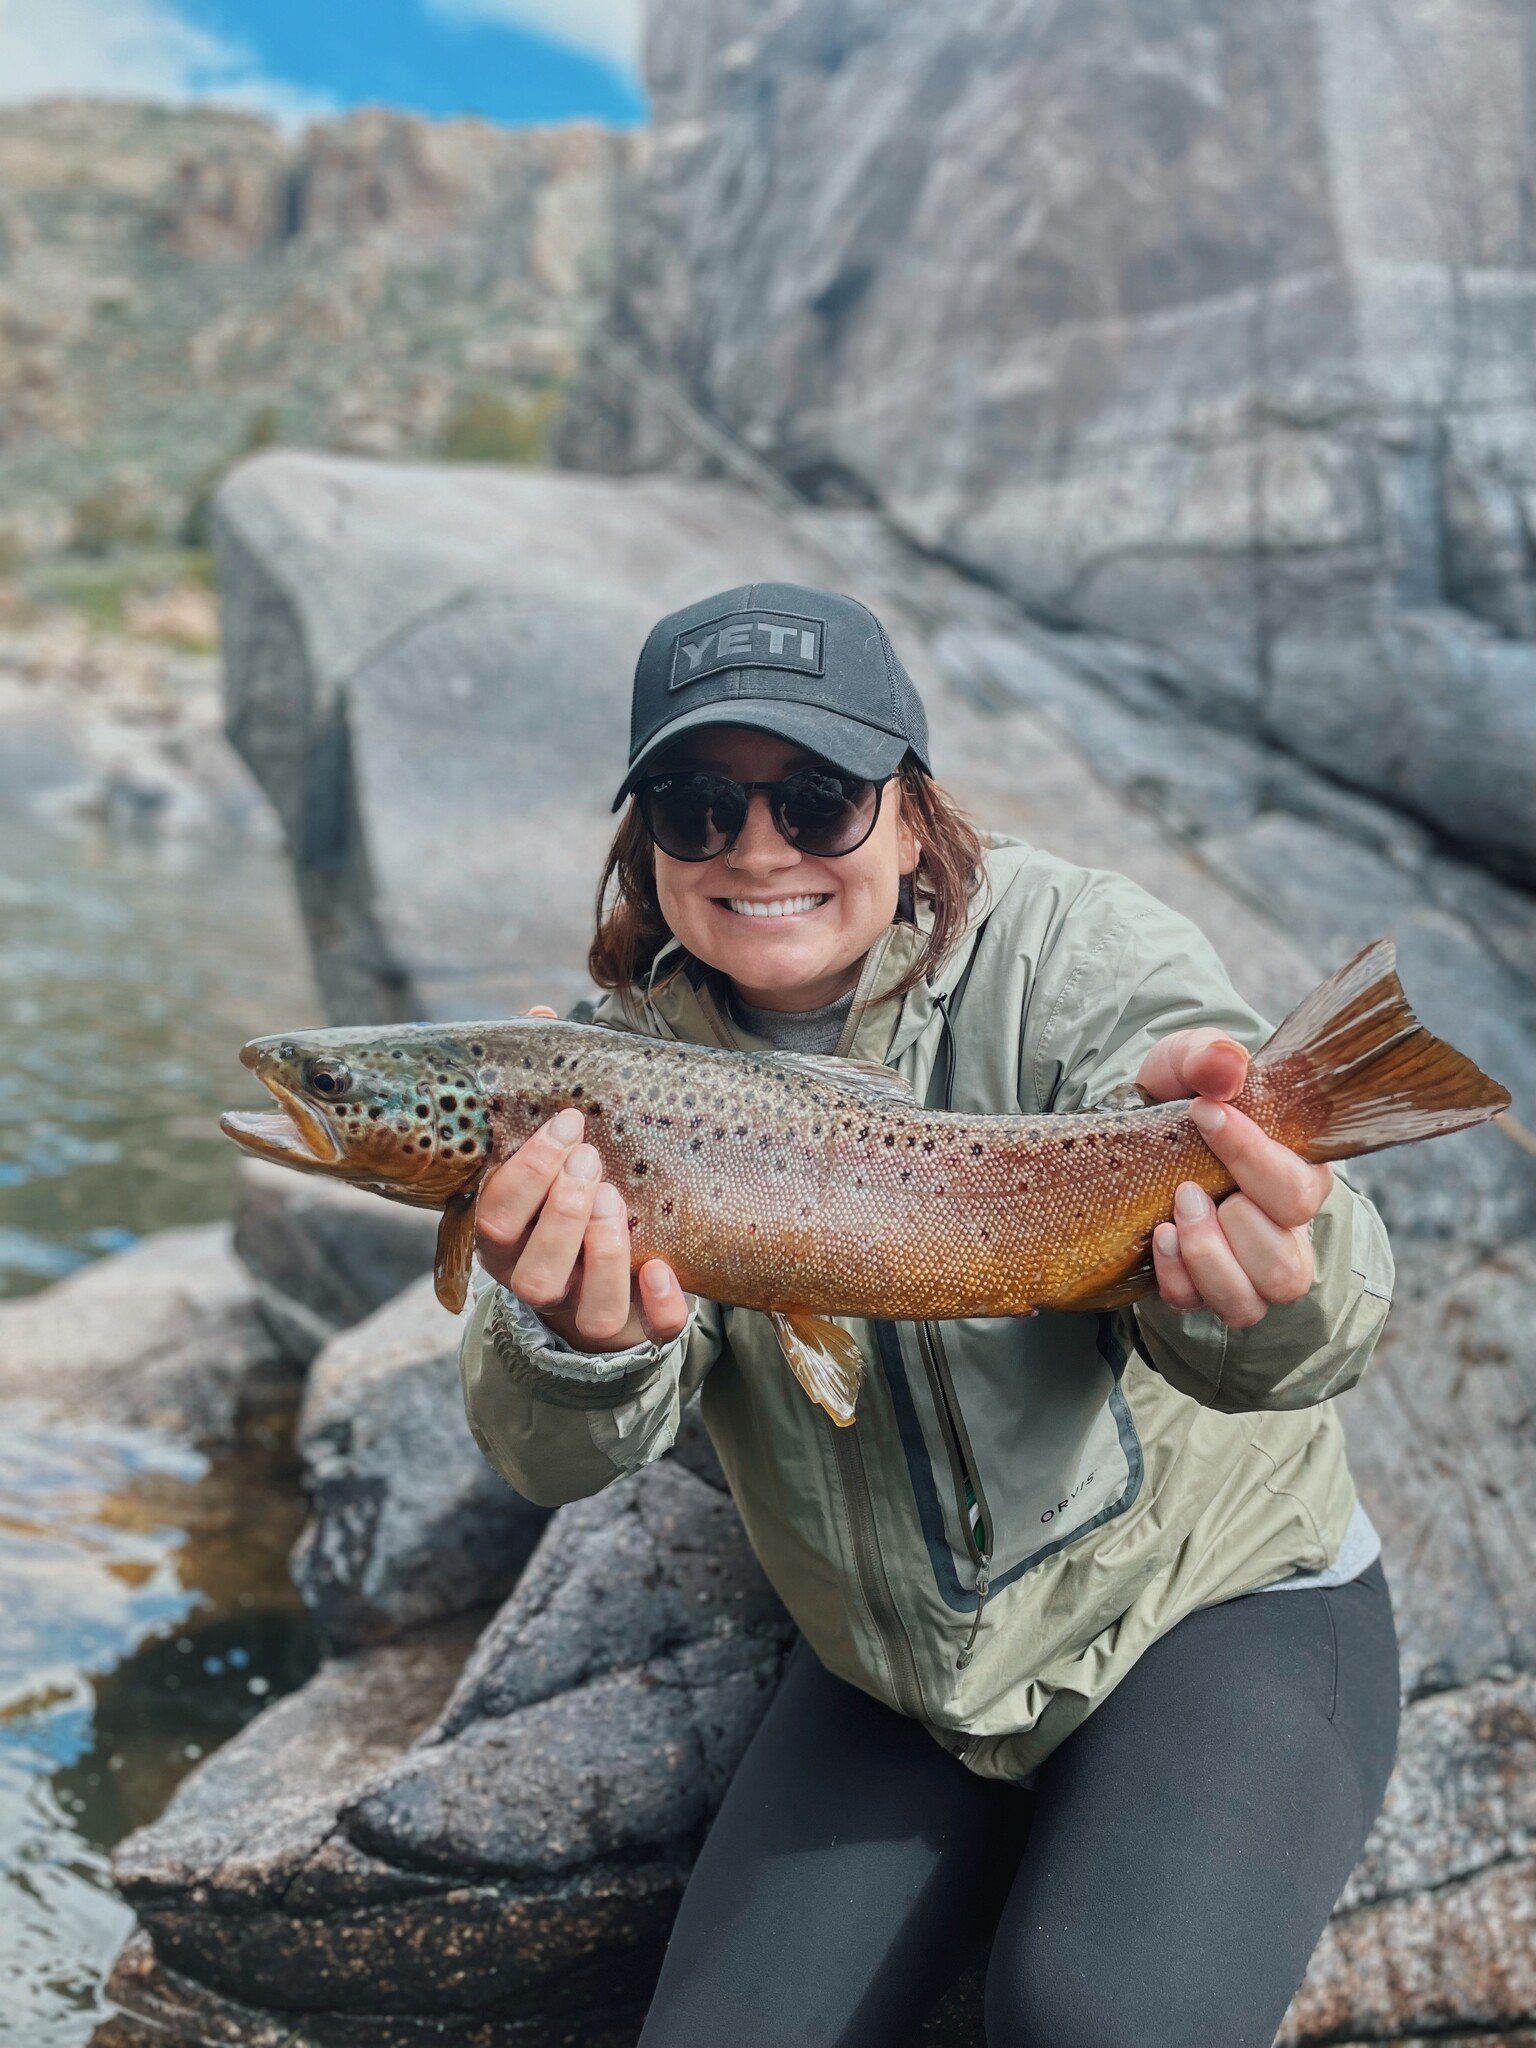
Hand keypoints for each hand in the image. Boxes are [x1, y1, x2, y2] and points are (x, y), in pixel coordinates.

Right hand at [475, 1006, 688, 1351]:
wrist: (608, 1279)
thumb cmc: (573, 1191)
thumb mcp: (554, 1146)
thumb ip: (545, 1087)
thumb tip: (541, 1011)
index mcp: (506, 1235)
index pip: (497, 1212)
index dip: (529, 1169)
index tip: (568, 1121)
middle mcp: (536, 1279)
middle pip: (529, 1267)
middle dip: (561, 1208)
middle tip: (593, 1159)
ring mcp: (584, 1309)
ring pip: (583, 1306)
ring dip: (600, 1252)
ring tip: (617, 1201)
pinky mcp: (635, 1332)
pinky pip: (646, 1333)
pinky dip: (655, 1306)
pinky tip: (663, 1270)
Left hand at [1136, 1029, 1332, 1328]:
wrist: (1134, 1133)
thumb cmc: (1177, 1098)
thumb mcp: (1184, 1063)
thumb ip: (1207, 1055)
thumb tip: (1226, 1065)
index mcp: (1297, 1173)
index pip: (1301, 1188)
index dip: (1254, 1157)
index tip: (1204, 1114)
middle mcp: (1284, 1231)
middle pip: (1289, 1261)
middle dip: (1236, 1224)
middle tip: (1187, 1187)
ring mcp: (1247, 1269)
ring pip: (1254, 1300)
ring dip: (1207, 1259)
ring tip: (1174, 1216)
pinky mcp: (1205, 1290)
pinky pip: (1200, 1307)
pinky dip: (1176, 1279)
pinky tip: (1158, 1240)